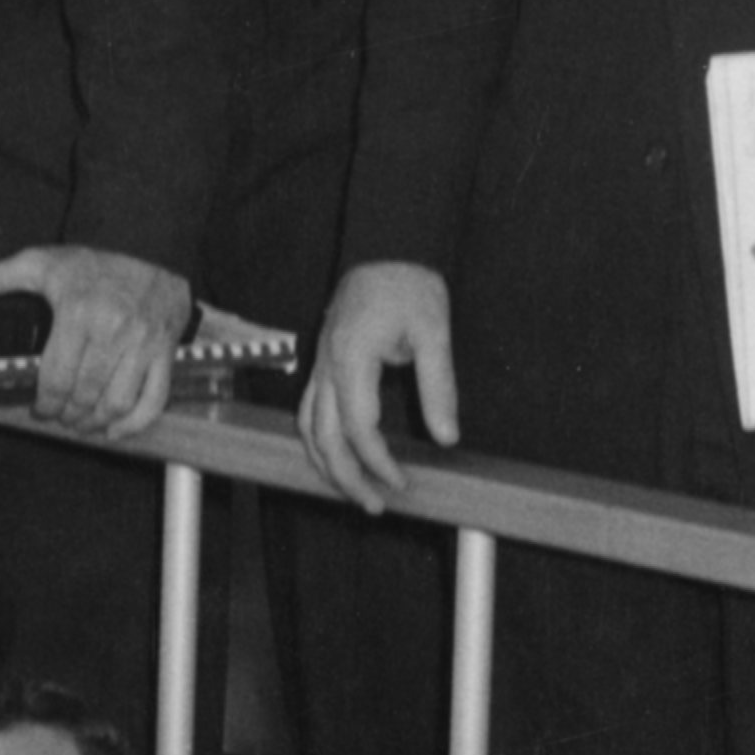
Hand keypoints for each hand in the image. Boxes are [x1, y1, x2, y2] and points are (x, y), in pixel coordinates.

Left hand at [0, 243, 195, 437]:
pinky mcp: (165, 353)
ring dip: (95, 423)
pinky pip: (153, 399)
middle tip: (58, 416)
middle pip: (84, 394)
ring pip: (116, 403)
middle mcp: (113, 331)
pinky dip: (135, 422)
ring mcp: (142, 345)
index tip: (38, 408)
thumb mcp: (40, 262)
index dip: (44, 403)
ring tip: (81, 423)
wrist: (151, 247)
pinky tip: (115, 428)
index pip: (56, 377)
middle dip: (67, 414)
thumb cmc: (94, 261)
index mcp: (78, 312)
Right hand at [306, 265, 460, 508]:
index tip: (402, 483)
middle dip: (347, 477)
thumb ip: (438, 387)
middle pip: (324, 437)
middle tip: (375, 507)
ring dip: (327, 464)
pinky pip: (309, 410)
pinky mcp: (323, 362)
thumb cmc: (410, 285)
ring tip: (353, 492)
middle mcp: (326, 365)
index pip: (359, 428)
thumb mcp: (434, 333)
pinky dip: (319, 440)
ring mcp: (320, 364)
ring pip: (308, 427)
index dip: (379, 463)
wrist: (387, 247)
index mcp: (352, 358)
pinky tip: (336, 456)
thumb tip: (446, 438)